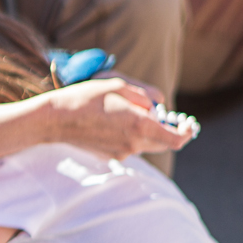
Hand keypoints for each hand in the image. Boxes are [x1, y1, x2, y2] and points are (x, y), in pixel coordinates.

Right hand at [39, 78, 192, 157]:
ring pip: (145, 143)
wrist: (54, 120)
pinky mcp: (110, 156)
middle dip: (166, 130)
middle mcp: (134, 144)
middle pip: (163, 143)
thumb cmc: (86, 98)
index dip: (186, 132)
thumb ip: (146, 96)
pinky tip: (110, 123)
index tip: (188, 124)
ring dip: (145, 130)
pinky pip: (129, 146)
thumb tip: (159, 105)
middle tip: (161, 115)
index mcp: (140, 126)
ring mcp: (122, 152)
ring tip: (125, 113)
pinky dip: (129, 135)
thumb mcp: (119, 86)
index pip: (176, 139)